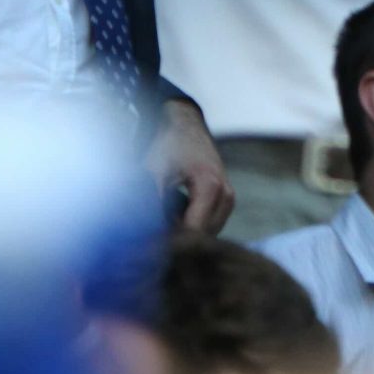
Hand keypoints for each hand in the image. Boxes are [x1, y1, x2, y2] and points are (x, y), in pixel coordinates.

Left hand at [148, 97, 232, 234]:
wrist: (184, 124)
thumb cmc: (168, 145)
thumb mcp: (154, 172)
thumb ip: (152, 205)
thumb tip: (145, 236)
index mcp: (211, 187)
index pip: (193, 233)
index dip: (170, 244)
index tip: (149, 249)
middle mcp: (226, 196)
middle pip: (203, 237)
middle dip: (178, 242)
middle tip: (152, 243)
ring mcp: (228, 198)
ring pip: (208, 234)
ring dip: (185, 235)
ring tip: (161, 228)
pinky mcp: (225, 200)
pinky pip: (209, 225)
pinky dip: (191, 226)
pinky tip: (172, 219)